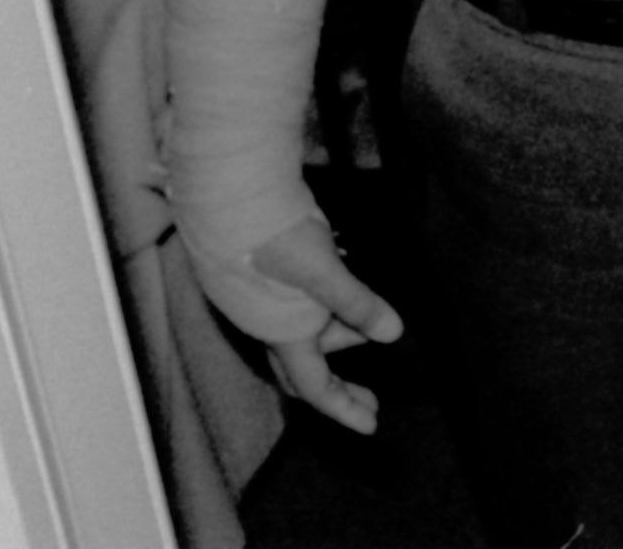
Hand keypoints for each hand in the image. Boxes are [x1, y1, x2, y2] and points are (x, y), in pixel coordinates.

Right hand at [250, 214, 404, 434]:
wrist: (229, 197)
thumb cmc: (275, 236)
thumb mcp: (322, 271)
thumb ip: (356, 303)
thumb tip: (394, 335)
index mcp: (284, 334)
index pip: (316, 386)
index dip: (344, 408)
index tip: (372, 426)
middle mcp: (272, 326)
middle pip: (307, 370)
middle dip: (341, 386)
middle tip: (373, 399)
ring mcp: (266, 303)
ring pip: (307, 335)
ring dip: (340, 337)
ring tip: (370, 325)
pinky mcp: (266, 279)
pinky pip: (301, 308)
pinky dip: (327, 312)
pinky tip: (344, 295)